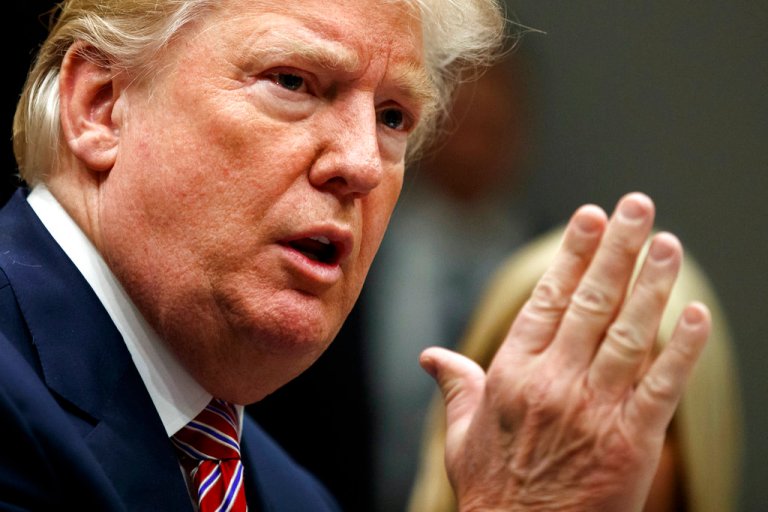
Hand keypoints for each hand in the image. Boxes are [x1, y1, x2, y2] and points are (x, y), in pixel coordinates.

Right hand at [420, 192, 709, 510]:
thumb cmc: (493, 490)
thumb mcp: (460, 434)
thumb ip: (454, 385)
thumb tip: (429, 356)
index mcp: (511, 374)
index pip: (547, 299)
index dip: (572, 254)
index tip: (589, 217)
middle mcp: (553, 383)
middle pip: (591, 302)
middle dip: (617, 248)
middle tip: (637, 205)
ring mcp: (594, 410)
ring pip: (628, 333)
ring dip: (652, 284)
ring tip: (668, 242)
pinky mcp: (631, 442)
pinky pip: (661, 385)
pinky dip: (681, 348)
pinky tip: (694, 315)